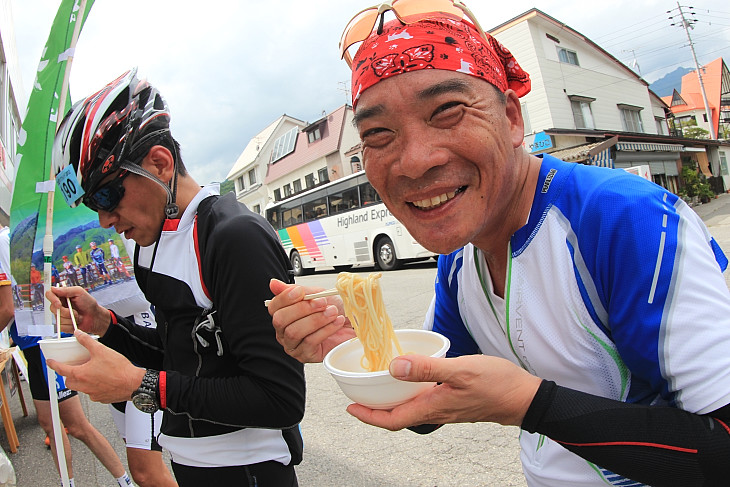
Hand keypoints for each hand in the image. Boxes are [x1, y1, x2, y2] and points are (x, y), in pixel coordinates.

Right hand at [46, 285, 110, 335]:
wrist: (95, 317)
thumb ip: (67, 290)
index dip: (52, 299)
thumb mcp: (80, 293)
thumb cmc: (89, 304)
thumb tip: (54, 289)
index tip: (59, 304)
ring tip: (77, 316)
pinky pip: (61, 326)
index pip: (49, 294)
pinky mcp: (62, 325)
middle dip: (65, 311)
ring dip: (70, 318)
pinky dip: (70, 325)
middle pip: (52, 308)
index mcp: (62, 296)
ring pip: (58, 318)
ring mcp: (60, 316)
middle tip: (75, 311)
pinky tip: (76, 322)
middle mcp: (59, 306)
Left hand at [46, 331, 144, 402]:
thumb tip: (78, 334)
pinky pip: (93, 393)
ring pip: (81, 387)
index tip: (50, 362)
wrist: (133, 383)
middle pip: (69, 381)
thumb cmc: (119, 370)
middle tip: (74, 368)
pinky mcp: (101, 398)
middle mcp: (84, 386)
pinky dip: (95, 386)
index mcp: (81, 374)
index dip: (54, 364)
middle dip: (69, 375)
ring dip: (83, 381)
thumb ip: (87, 341)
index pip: (61, 369)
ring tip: (93, 372)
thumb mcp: (101, 350)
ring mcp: (92, 394)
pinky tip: (104, 380)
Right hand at [268, 278, 354, 362]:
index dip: (285, 298)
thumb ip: (297, 290)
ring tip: (332, 312)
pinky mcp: (306, 355)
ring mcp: (294, 345)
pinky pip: (310, 342)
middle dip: (302, 309)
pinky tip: (336, 323)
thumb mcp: (317, 294)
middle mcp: (285, 331)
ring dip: (316, 319)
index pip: (274, 307)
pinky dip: (325, 330)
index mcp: (285, 314)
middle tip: (322, 302)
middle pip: (280, 320)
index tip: (301, 292)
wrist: (355, 323)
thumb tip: (274, 284)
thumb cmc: (336, 310)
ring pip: (294, 332)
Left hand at [347, 354, 541, 429]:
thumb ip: (427, 368)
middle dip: (375, 410)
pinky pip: (424, 402)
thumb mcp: (460, 370)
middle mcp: (436, 412)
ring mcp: (445, 409)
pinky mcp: (454, 403)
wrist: (524, 397)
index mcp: (432, 407)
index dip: (369, 417)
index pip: (393, 420)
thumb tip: (395, 367)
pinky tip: (411, 378)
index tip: (351, 408)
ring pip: (410, 410)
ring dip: (391, 402)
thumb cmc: (497, 384)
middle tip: (358, 396)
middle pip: (398, 417)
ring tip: (378, 386)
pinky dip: (409, 394)